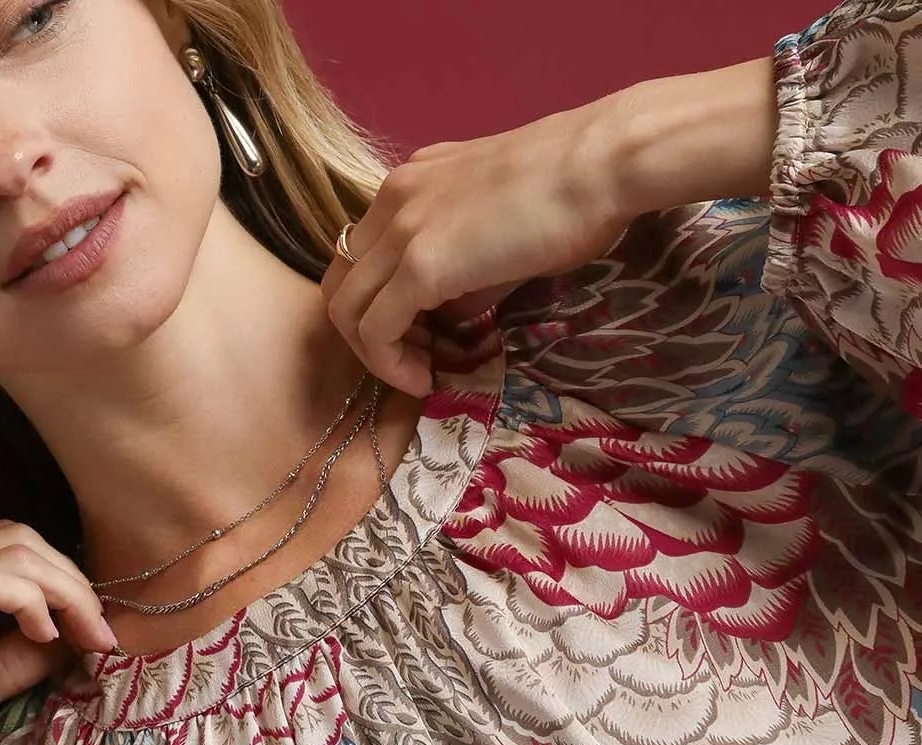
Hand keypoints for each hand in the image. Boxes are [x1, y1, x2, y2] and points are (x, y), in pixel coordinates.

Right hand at [0, 519, 117, 744]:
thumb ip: (4, 667)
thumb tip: (61, 648)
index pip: (1, 551)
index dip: (58, 582)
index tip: (92, 632)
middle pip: (15, 538)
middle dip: (73, 579)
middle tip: (104, 632)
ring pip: (11, 552)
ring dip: (66, 590)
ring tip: (91, 636)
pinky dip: (35, 603)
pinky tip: (48, 639)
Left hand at [320, 92, 634, 396]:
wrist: (605, 163)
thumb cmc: (573, 191)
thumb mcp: (498, 229)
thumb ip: (462, 270)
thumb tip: (448, 316)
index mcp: (411, 184)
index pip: (361, 255)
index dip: (378, 305)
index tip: (421, 336)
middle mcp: (394, 198)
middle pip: (341, 283)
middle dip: (365, 335)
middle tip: (413, 360)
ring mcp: (402, 229)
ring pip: (346, 311)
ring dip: (376, 356)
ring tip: (420, 374)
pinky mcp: (420, 264)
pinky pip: (375, 332)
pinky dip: (391, 366)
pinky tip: (425, 379)